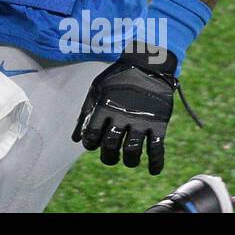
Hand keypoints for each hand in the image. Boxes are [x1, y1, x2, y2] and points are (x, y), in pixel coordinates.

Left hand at [72, 48, 179, 174]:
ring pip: (132, 151)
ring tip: (129, 160)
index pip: (92, 136)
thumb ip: (85, 114)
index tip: (95, 145)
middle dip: (109, 157)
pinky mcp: (158, 123)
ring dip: (130, 161)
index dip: (91, 144)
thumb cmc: (117, 78)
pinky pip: (157, 148)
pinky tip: (153, 170)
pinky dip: (156, 163)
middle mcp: (121, 116)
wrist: (147, 64)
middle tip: (111, 157)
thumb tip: (76, 140)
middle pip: (111, 147)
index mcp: (104, 107)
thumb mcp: (96, 89)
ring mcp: (141, 120)